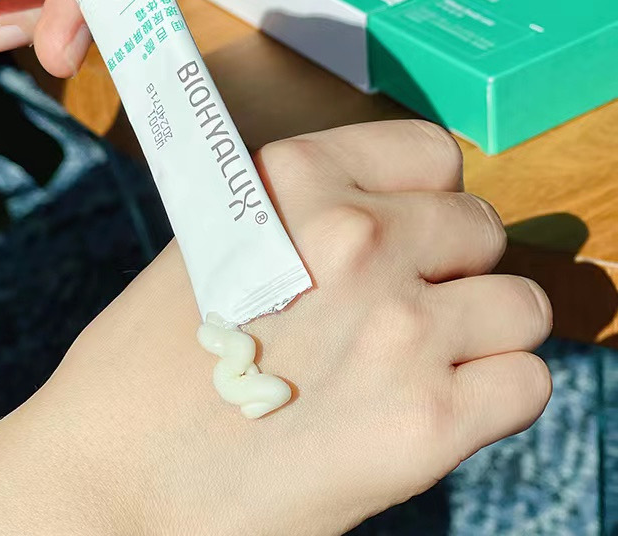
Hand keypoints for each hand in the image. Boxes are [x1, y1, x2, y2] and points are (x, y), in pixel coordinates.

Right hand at [0, 121, 552, 534]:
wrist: (106, 477)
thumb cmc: (149, 362)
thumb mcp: (219, 241)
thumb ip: (311, 216)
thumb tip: (402, 218)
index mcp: (297, 180)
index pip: (434, 155)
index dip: (426, 197)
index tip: (410, 231)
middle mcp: (356, 238)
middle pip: (482, 227)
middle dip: (452, 265)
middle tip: (404, 308)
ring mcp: (399, 327)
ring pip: (520, 304)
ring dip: (481, 331)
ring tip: (420, 363)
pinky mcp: (427, 423)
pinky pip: (526, 381)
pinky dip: (493, 396)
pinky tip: (433, 410)